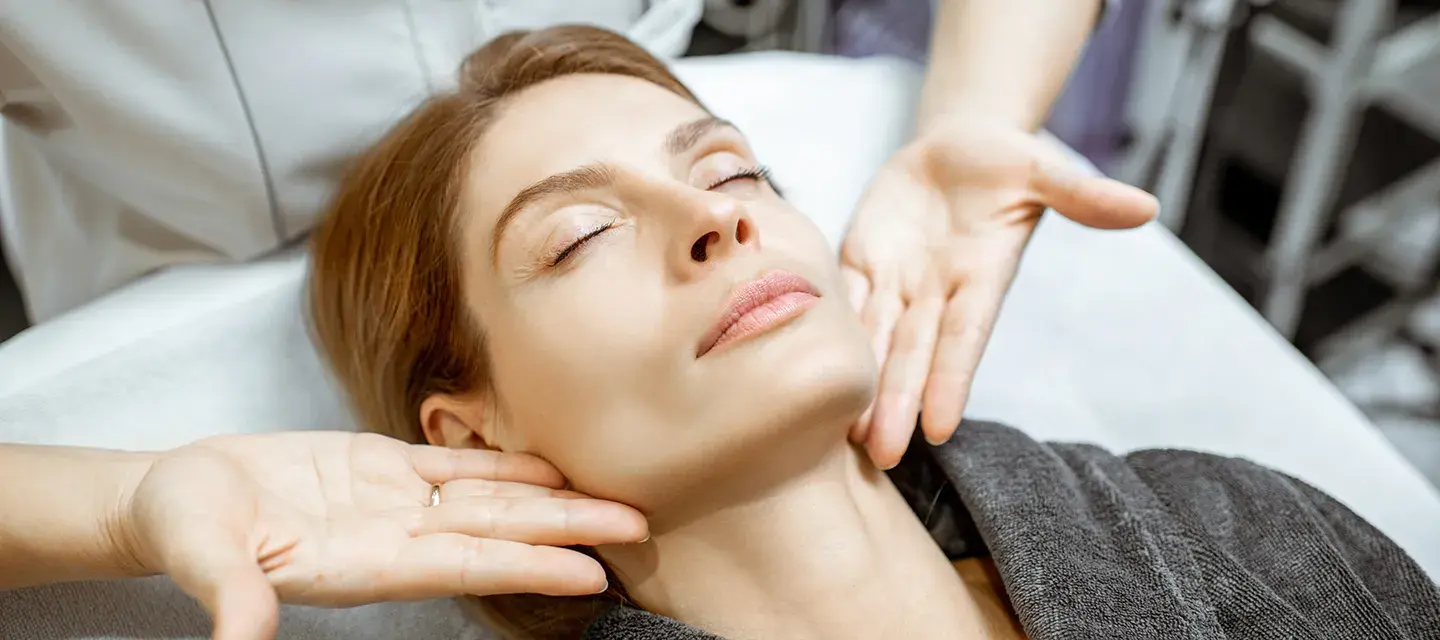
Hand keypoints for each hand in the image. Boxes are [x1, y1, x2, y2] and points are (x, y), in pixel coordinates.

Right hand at [112, 432, 646, 639]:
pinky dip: (504, 465)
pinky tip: (547, 466)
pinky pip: (456, 465)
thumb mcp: (201, 555)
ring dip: (551, 499)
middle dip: (568, 531)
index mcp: (362, 564)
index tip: (591, 573)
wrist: (167, 495)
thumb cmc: (180, 525)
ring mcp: (392, 504)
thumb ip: (231, 596)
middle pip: (498, 533)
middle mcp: (393, 538)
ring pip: (489, 500)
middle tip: (638, 524)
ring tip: (611, 498)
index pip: (464, 566)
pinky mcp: (380, 469)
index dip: (528, 566)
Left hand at [841, 117, 1157, 468]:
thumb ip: (1082, 194)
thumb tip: (1146, 207)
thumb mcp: (1043, 169)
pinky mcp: (863, 260)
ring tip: (845, 438)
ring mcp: (898, 279)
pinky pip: (844, 299)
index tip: (940, 427)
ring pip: (876, 339)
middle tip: (882, 456)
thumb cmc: (1005, 159)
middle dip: (896, 403)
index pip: (965, 337)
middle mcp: (937, 290)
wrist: (955, 144)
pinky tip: (809, 370)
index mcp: (981, 276)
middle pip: (913, 353)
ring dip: (861, 386)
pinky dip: (829, 332)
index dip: (951, 379)